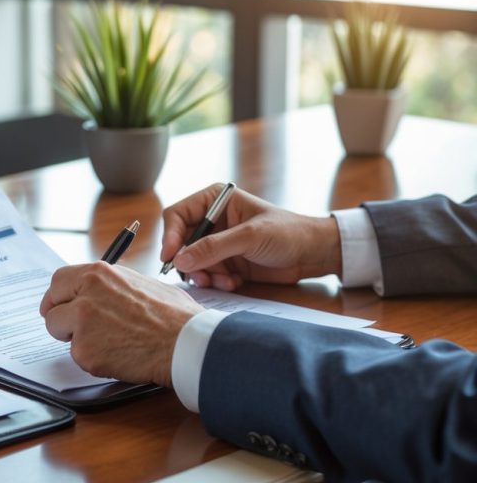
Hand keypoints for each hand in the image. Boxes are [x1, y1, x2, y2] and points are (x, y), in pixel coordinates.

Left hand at [39, 263, 203, 386]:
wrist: (186, 342)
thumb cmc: (173, 315)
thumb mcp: (138, 282)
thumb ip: (110, 285)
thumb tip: (97, 291)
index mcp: (98, 273)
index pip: (59, 280)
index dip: (58, 296)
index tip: (59, 305)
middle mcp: (85, 294)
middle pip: (51, 306)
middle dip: (58, 317)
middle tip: (70, 328)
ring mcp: (82, 323)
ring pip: (59, 331)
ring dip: (76, 339)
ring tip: (108, 341)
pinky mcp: (84, 350)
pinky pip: (77, 355)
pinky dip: (92, 358)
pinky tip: (117, 355)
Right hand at [162, 184, 342, 290]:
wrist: (313, 254)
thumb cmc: (287, 233)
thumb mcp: (250, 237)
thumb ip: (213, 248)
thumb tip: (179, 260)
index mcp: (213, 200)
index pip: (177, 215)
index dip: (169, 236)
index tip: (170, 258)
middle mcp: (211, 220)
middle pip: (179, 242)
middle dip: (189, 261)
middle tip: (200, 277)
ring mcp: (216, 242)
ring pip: (191, 262)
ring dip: (204, 275)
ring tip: (223, 281)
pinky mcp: (224, 262)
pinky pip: (206, 274)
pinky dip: (216, 281)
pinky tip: (234, 282)